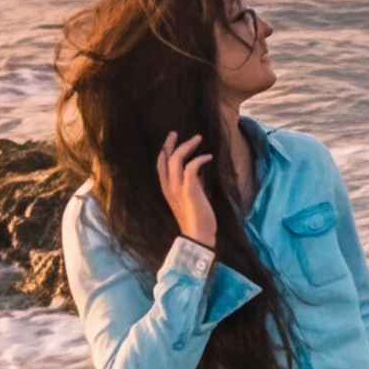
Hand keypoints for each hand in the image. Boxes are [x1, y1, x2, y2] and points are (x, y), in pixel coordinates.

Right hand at [157, 131, 218, 247]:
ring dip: (186, 146)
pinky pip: (191, 167)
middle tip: (175, 133)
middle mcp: (169, 187)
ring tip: (197, 138)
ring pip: (176, 160)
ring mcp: (178, 188)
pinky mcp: (189, 190)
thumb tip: (196, 172)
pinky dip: (199, 159)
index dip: (164, 152)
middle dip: (169, 144)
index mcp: (167, 190)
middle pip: (165, 159)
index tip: (170, 142)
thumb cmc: (196, 219)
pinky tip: (208, 156)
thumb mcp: (190, 198)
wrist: (198, 236)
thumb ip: (190, 185)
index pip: (160, 166)